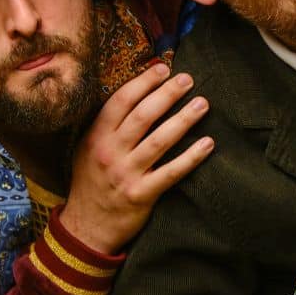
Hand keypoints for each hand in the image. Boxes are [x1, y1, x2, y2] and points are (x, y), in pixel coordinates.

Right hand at [58, 63, 214, 253]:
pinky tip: (208, 143)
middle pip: (143, 116)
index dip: (143, 82)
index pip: (121, 101)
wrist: (87, 226)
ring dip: (183, 120)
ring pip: (159, 141)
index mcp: (96, 136)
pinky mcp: (142, 195)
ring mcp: (126, 174)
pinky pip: (171, 172)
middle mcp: (110, 152)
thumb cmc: (92, 181)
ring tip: (202, 104)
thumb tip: (137, 92)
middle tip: (188, 80)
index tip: (163, 68)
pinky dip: (191, 157)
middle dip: (167, 94)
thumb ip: (108, 125)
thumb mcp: (89, 149)